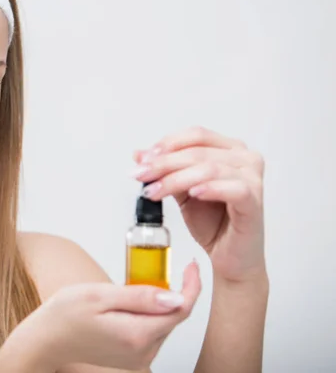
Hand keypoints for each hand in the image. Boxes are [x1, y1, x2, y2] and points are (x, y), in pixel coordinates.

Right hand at [5, 262, 200, 371]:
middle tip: (149, 271)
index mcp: (137, 335)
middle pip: (173, 317)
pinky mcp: (133, 358)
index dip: (191, 286)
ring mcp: (138, 358)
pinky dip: (147, 315)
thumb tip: (176, 297)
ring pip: (163, 324)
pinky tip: (126, 306)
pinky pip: (151, 333)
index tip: (191, 266)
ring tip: (127, 290)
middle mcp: (142, 353)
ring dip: (156, 304)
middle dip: (170, 292)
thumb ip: (140, 296)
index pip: (181, 310)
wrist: (46, 339)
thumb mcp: (100, 295)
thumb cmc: (65, 315)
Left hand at [131, 126, 265, 282]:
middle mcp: (244, 159)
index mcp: (229, 150)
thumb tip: (139, 154)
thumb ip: (165, 171)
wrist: (230, 257)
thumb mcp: (182, 191)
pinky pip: (234, 189)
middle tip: (141, 175)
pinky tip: (193, 193)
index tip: (143, 159)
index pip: (196, 136)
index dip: (167, 144)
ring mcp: (253, 179)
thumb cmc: (213, 222)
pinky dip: (211, 188)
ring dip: (176, 179)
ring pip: (210, 169)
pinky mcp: (255, 201)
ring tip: (155, 191)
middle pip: (198, 152)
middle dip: (164, 164)